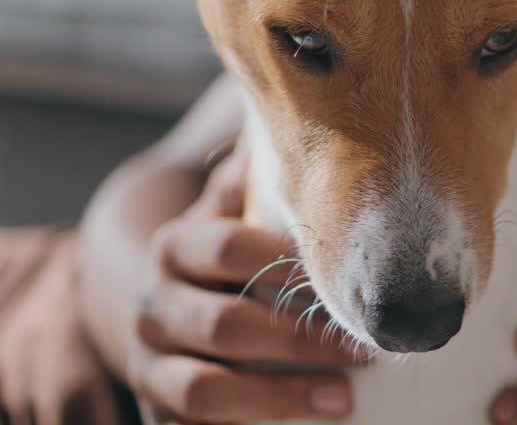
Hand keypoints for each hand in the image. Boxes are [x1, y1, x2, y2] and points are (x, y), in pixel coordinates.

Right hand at [128, 145, 357, 422]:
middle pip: (225, 324)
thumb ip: (254, 178)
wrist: (157, 316)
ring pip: (206, 391)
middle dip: (299, 340)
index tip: (347, 279)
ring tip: (342, 399)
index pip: (228, 247)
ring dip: (278, 399)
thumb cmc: (220, 262)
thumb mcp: (227, 214)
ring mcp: (150, 365)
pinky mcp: (156, 414)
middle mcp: (152, 305)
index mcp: (175, 246)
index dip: (287, 264)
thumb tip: (290, 121)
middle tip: (366, 351)